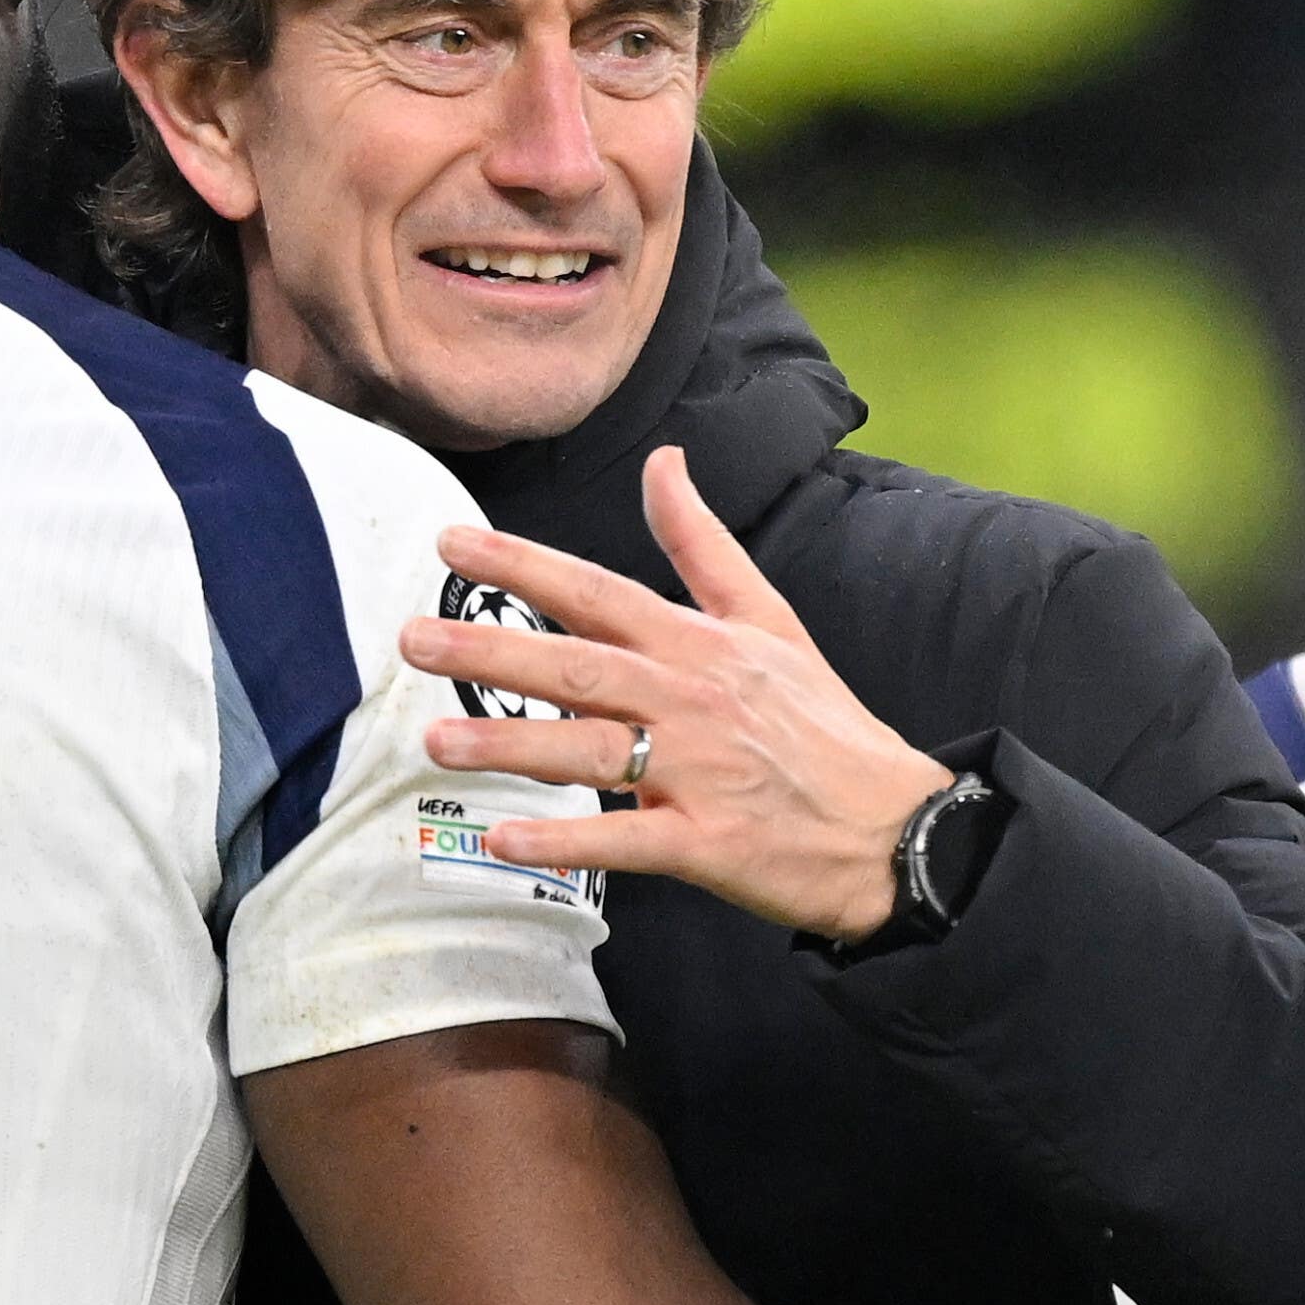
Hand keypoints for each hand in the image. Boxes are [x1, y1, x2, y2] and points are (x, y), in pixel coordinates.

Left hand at [403, 448, 956, 940]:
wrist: (895, 825)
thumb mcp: (770, 617)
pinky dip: (565, 843)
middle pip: (578, 666)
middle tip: (409, 639)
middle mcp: (691, 700)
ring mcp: (698, 773)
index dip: (522, 565)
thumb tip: (664, 460)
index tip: (452, 545)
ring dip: (508, 744)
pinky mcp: (706, 844)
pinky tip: (503, 841)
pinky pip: (623, 843)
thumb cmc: (821, 724)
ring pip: (588, 753)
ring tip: (433, 740)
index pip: (598, 591)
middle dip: (490, 649)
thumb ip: (702, 543)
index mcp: (699, 644)